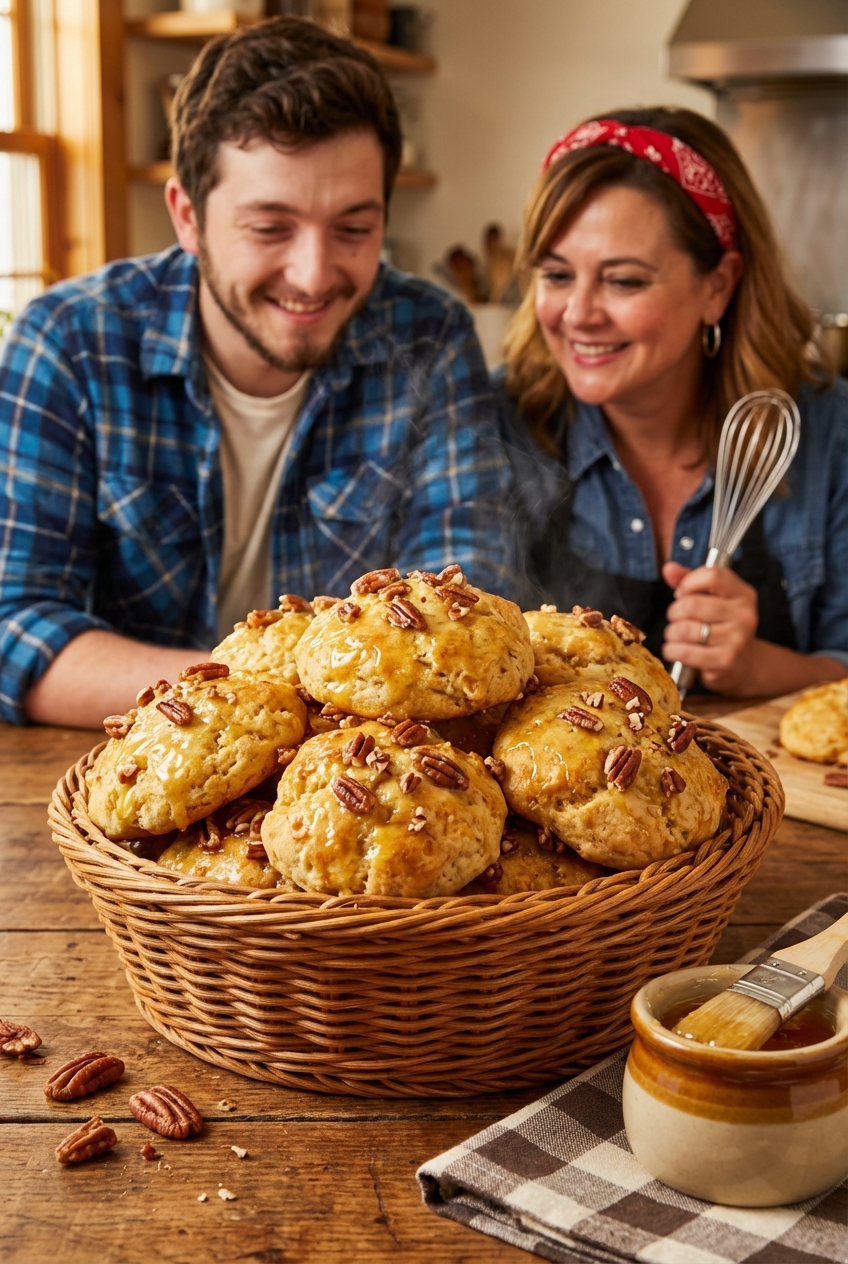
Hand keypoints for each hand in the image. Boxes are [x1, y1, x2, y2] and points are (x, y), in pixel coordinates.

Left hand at [661, 561, 758, 693]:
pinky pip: (685, 652)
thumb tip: (668, 568)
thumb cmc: (720, 625)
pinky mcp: (725, 661)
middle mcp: (744, 614)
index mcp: (743, 593)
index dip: (688, 583)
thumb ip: (688, 580)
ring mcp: (737, 639)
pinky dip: (672, 650)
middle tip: (677, 618)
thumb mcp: (710, 598)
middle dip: (674, 612)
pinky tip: (674, 650)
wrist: (742, 664)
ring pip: (684, 629)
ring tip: (676, 635)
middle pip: (691, 604)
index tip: (682, 593)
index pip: (712, 575)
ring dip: (671, 633)